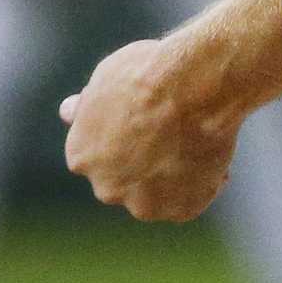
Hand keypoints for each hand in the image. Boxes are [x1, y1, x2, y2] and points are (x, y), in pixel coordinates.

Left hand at [60, 37, 238, 221]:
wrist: (194, 85)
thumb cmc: (150, 73)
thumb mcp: (107, 77)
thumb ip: (89, 105)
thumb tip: (68, 111)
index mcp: (81, 157)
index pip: (100, 153)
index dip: (126, 135)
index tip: (146, 119)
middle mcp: (106, 187)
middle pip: (128, 178)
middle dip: (146, 161)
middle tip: (173, 130)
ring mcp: (144, 203)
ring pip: (160, 194)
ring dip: (174, 176)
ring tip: (197, 141)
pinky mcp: (182, 209)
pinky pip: (193, 199)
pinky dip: (204, 183)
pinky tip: (213, 153)